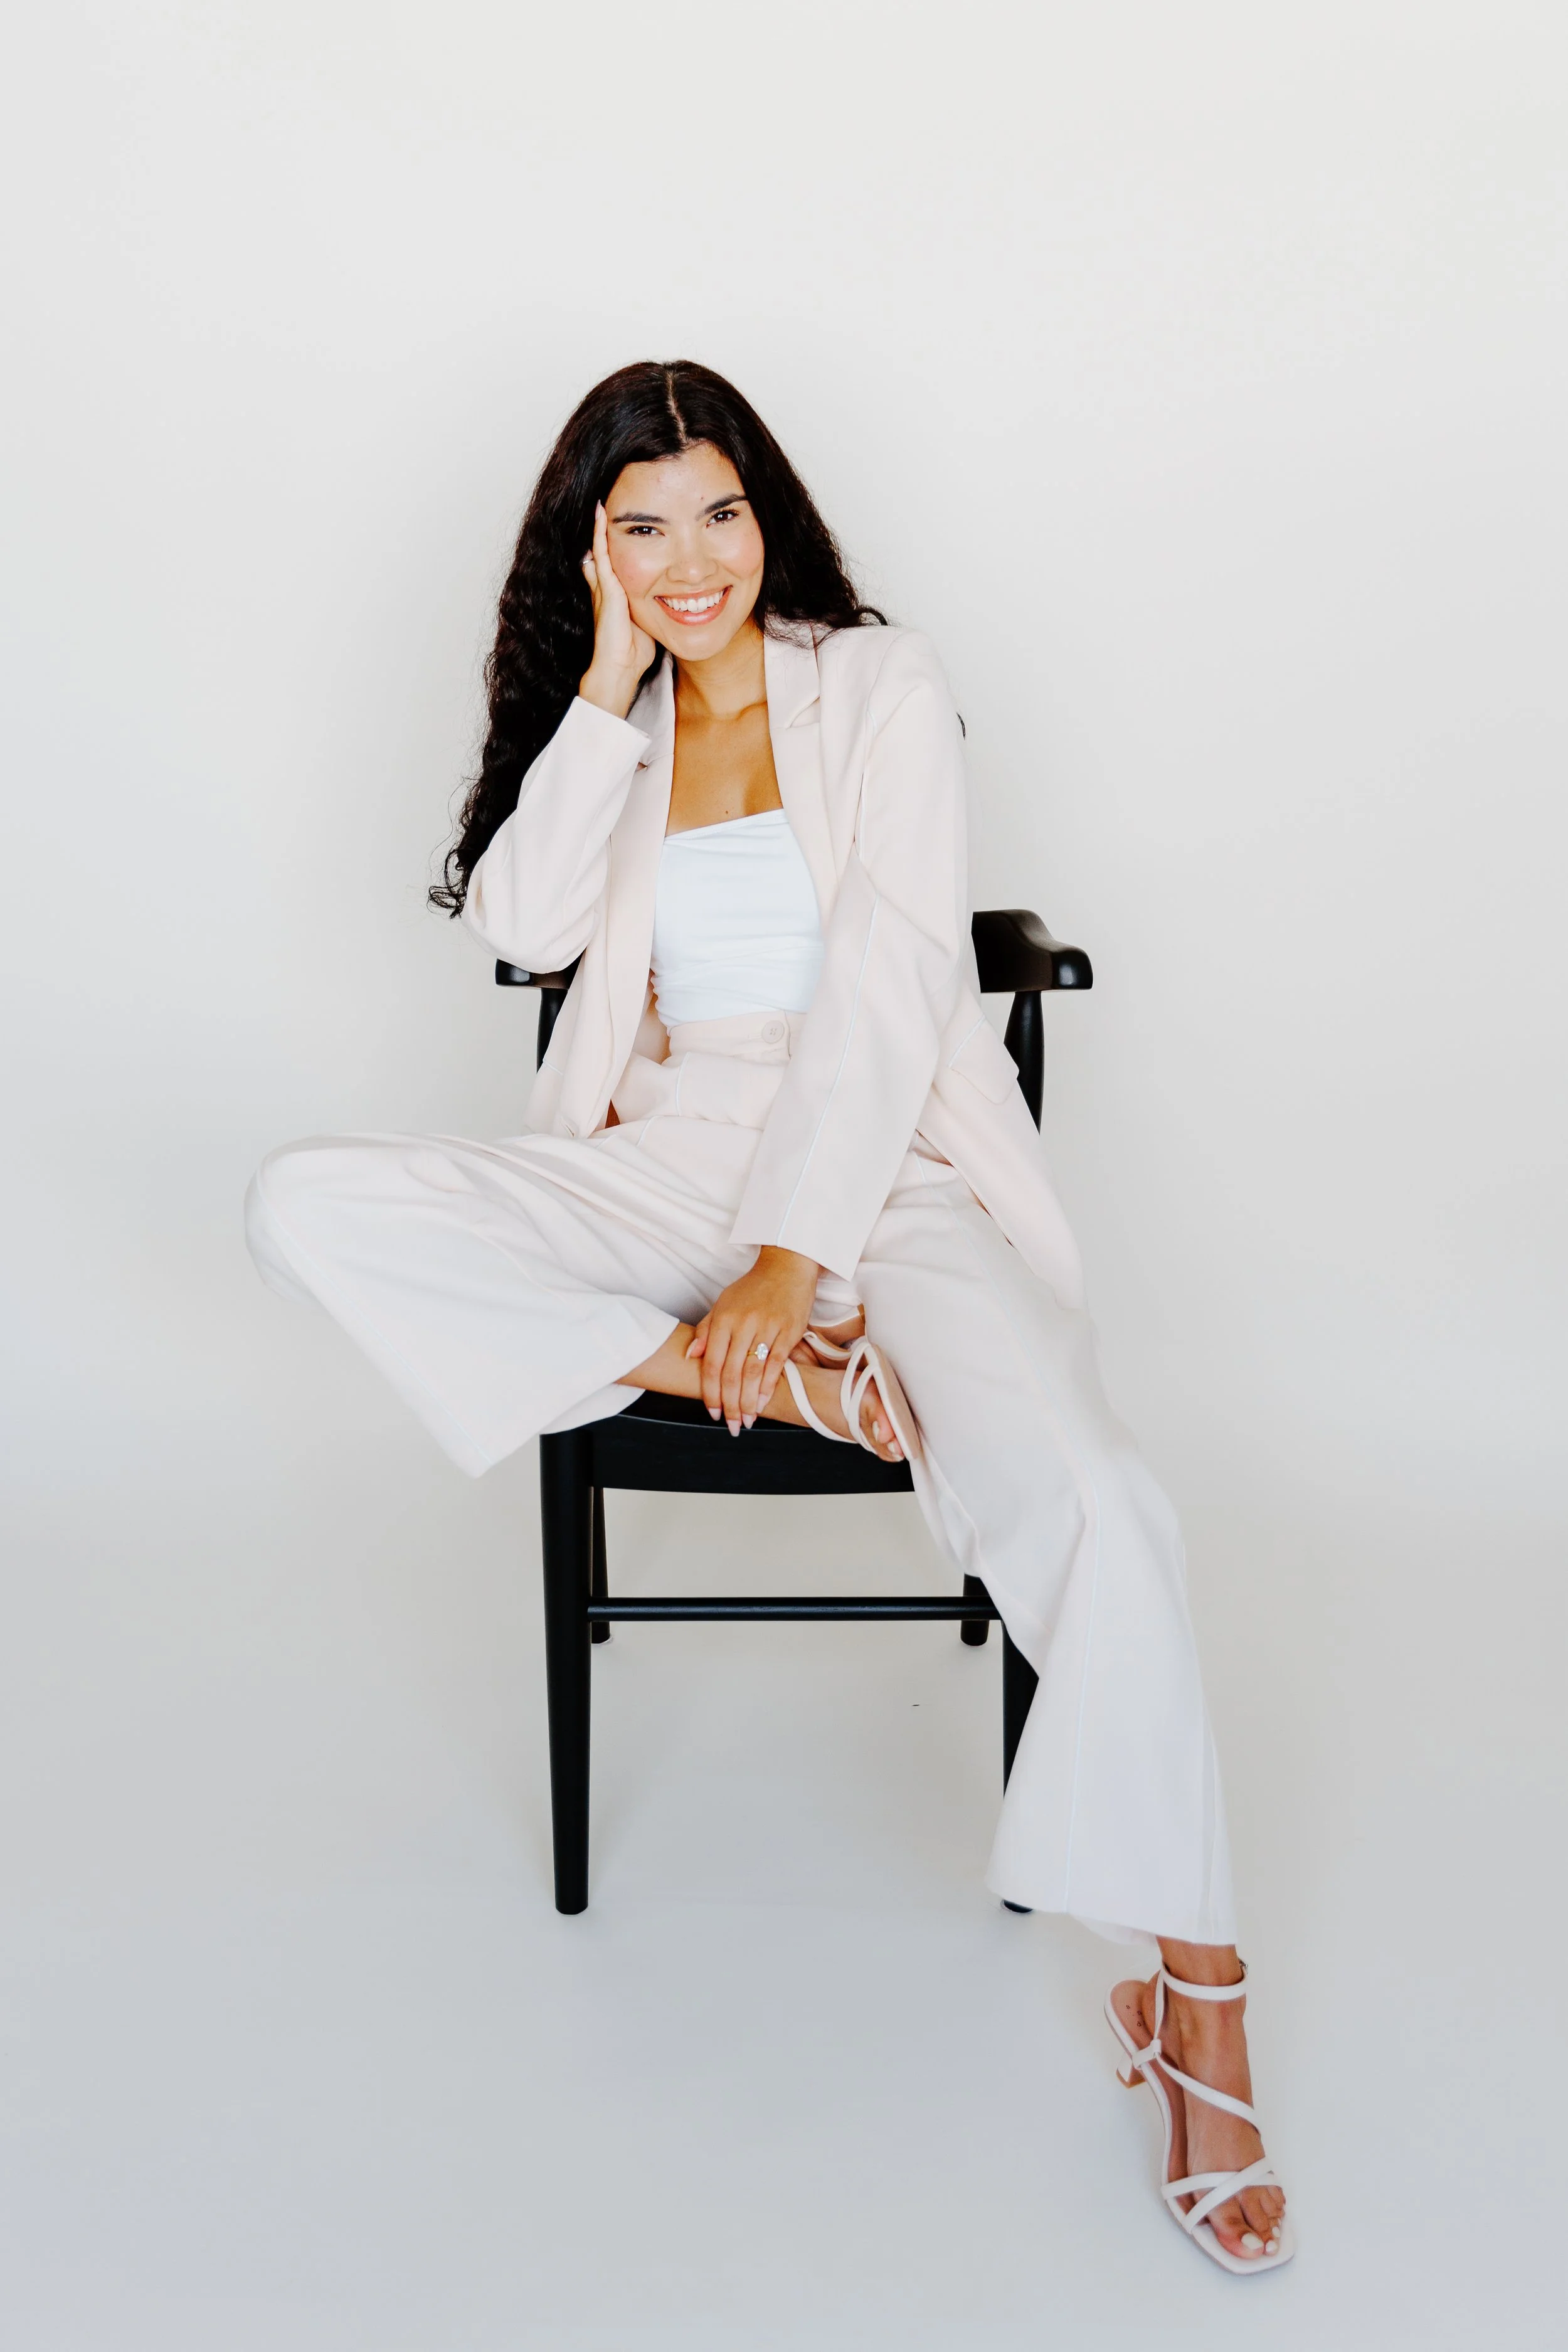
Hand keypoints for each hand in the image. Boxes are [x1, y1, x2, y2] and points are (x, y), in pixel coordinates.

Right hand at [578, 501, 654, 716]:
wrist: (619, 670)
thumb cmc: (634, 653)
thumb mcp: (648, 623)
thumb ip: (653, 608)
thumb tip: (673, 602)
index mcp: (618, 592)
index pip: (617, 560)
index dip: (620, 542)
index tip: (624, 524)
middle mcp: (607, 586)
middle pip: (608, 550)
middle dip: (609, 529)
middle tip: (608, 503)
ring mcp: (605, 586)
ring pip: (602, 548)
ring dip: (602, 525)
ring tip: (603, 501)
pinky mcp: (606, 589)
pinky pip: (602, 554)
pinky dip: (600, 533)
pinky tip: (601, 514)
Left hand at [687, 1247, 819, 1432]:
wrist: (787, 1265)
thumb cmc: (753, 1287)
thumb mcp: (723, 1303)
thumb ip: (707, 1330)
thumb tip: (691, 1356)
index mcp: (724, 1319)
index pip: (713, 1364)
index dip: (711, 1392)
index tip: (712, 1412)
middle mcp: (743, 1324)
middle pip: (732, 1373)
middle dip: (729, 1404)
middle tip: (730, 1425)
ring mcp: (767, 1327)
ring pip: (753, 1373)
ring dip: (748, 1402)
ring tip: (746, 1420)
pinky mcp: (789, 1331)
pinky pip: (776, 1364)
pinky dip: (768, 1387)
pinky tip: (762, 1403)